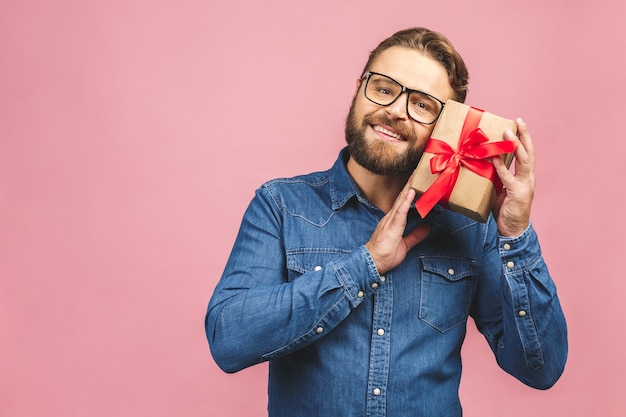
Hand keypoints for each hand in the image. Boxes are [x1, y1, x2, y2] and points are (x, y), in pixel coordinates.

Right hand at [365, 179, 429, 274]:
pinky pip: (400, 212)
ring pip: (401, 200)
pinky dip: (406, 201)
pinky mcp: (392, 227)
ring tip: (416, 175)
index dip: (410, 191)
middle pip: (402, 197)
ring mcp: (390, 221)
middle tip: (418, 170)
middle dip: (410, 184)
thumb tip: (427, 228)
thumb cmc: (385, 255)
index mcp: (394, 221)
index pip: (403, 202)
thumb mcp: (405, 244)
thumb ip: (415, 235)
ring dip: (409, 188)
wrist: (372, 263)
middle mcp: (391, 217)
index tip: (417, 180)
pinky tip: (411, 192)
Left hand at [492, 118, 534, 236]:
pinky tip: (495, 157)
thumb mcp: (501, 189)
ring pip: (523, 161)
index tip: (519, 124)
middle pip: (529, 152)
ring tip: (507, 132)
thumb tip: (485, 162)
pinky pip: (508, 177)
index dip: (524, 138)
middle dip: (525, 135)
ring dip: (515, 145)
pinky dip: (501, 166)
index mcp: (525, 176)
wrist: (512, 229)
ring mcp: (525, 185)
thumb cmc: (506, 209)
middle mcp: (528, 178)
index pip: (527, 153)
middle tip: (519, 121)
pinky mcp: (518, 193)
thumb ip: (498, 176)